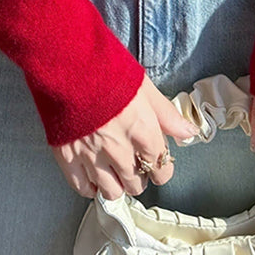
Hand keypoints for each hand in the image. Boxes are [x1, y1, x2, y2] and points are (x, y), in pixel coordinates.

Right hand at [50, 73, 199, 199]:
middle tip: (135, 162)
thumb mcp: (143, 85)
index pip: (160, 168)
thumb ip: (166, 113)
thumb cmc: (104, 68)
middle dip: (140, 175)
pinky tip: (94, 175)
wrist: (66, 61)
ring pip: (112, 192)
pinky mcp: (67, 157)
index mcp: (141, 130)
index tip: (158, 162)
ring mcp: (91, 155)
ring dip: (117, 184)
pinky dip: (90, 186)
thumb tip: (189, 132)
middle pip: (137, 184)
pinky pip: (82, 188)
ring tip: (115, 170)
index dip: (161, 167)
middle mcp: (118, 149)